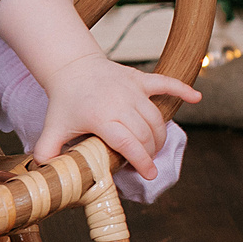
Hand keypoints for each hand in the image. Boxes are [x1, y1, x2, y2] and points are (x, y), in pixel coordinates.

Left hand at [31, 50, 200, 171]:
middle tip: (145, 162)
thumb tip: (45, 173)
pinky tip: (197, 99)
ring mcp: (132, 89)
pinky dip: (183, 90)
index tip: (148, 174)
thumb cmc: (65, 101)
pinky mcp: (140, 79)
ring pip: (156, 118)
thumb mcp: (53, 128)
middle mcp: (120, 102)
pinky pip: (166, 82)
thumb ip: (47, 152)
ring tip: (153, 149)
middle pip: (146, 134)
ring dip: (159, 137)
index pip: (128, 143)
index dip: (141, 161)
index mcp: (101, 116)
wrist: (72, 66)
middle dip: (149, 153)